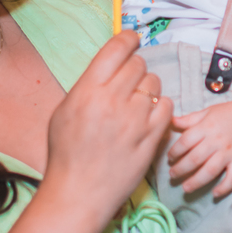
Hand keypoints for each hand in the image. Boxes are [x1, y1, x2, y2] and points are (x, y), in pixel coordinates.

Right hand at [44, 30, 172, 222]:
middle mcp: (113, 100)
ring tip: (137, 104)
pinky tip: (148, 116)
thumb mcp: (63, 112)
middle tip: (129, 82)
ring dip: (148, 89)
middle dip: (135, 69)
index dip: (128, 39)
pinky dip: (160, 107)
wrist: (78, 193)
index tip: (132, 40)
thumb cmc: (66, 154)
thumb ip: (87, 86)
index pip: (116, 49)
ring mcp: (135, 119)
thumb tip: (109, 66)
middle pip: (138, 64)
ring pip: (154, 84)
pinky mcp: (152, 137)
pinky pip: (167, 106)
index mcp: (87, 90)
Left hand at [169, 102, 231, 196]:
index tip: (170, 158)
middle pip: (194, 159)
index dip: (175, 152)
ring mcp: (229, 153)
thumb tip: (170, 121)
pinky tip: (215, 193)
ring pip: (210, 171)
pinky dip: (224, 187)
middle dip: (181, 169)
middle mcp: (216, 141)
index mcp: (206, 127)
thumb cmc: (229, 113)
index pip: (185, 142)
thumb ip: (189, 119)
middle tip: (172, 175)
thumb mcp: (207, 112)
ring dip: (196, 181)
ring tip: (186, 188)